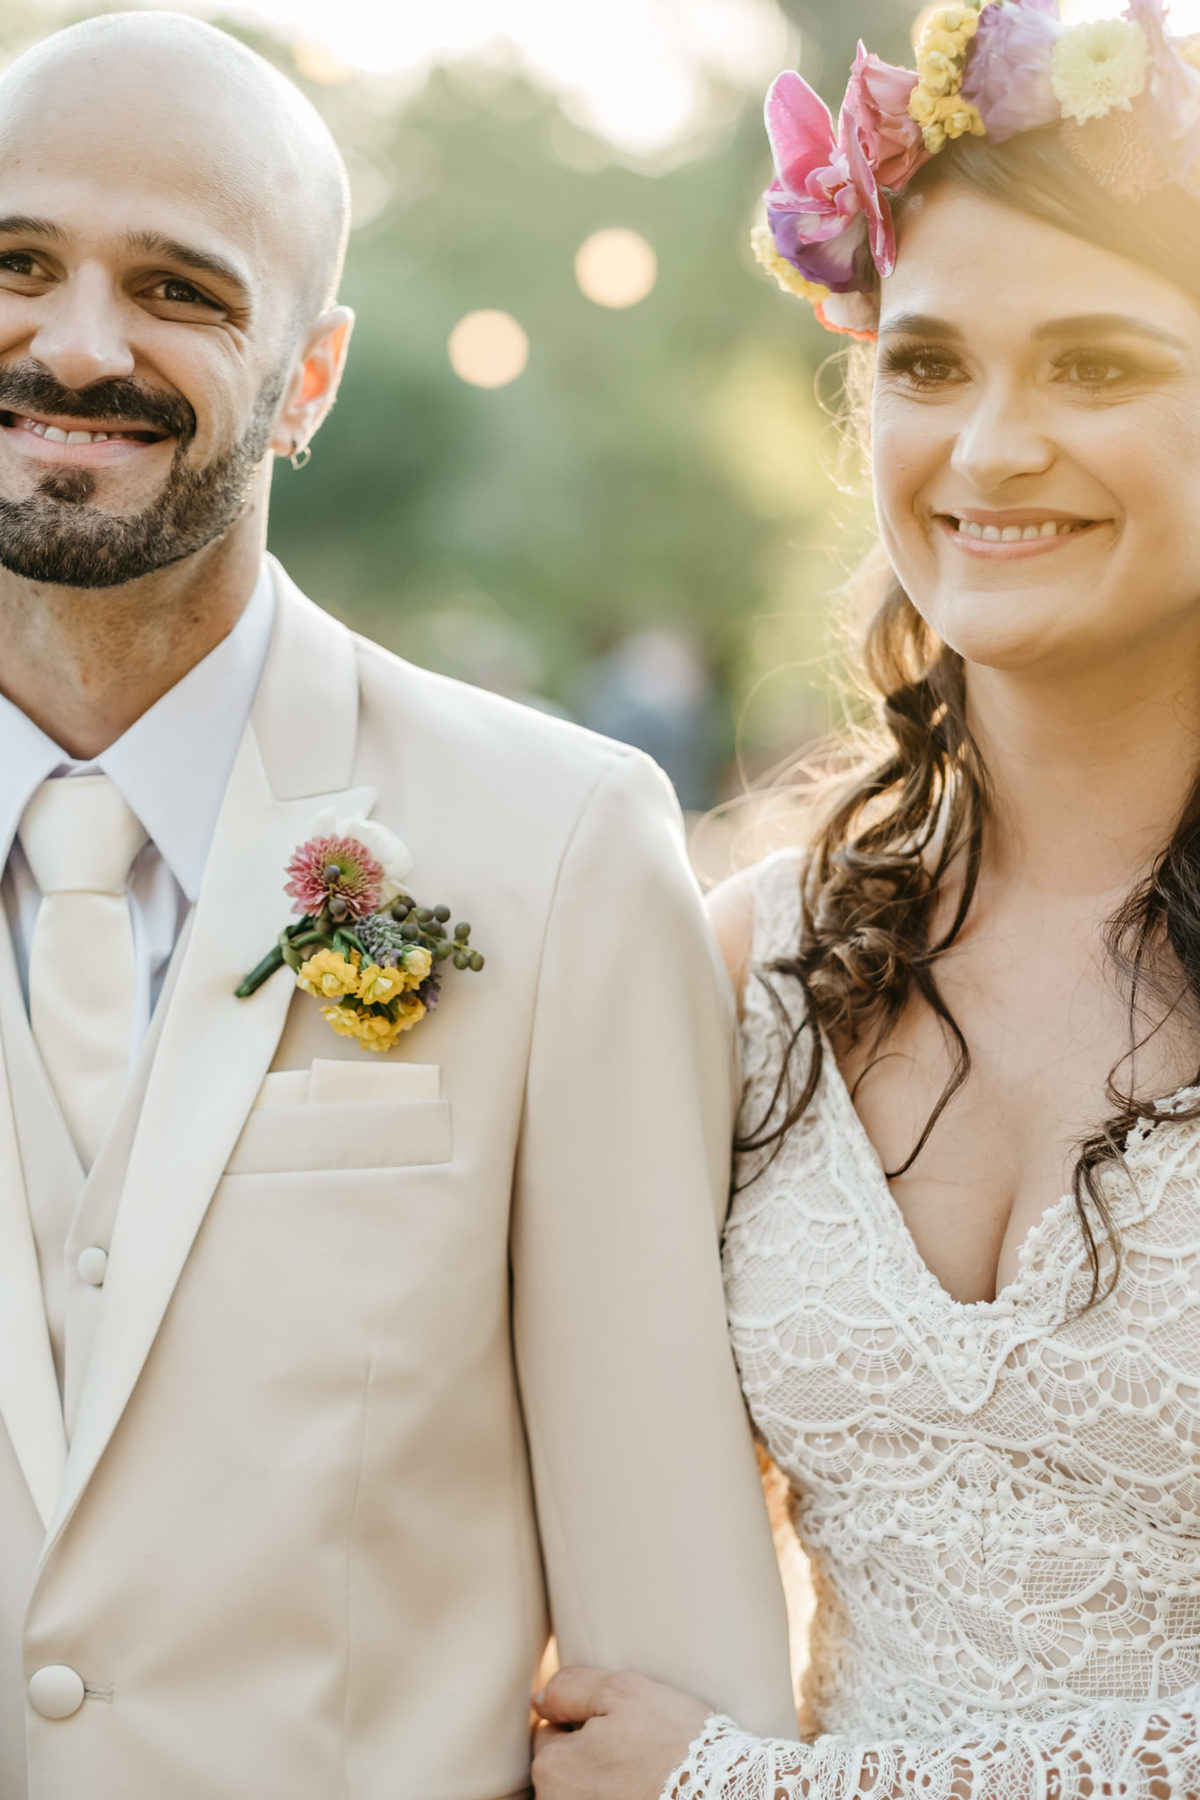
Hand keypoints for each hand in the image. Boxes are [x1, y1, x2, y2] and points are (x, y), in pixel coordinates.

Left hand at [532, 1666, 710, 1799]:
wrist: (725, 1795)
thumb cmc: (673, 1741)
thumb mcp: (623, 1691)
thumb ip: (569, 1688)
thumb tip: (538, 1701)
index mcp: (552, 1769)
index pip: (549, 1734)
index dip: (584, 1722)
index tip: (620, 1728)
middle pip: (562, 1771)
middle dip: (589, 1757)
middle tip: (636, 1753)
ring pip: (582, 1793)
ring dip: (603, 1784)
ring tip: (644, 1778)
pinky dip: (620, 1797)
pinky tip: (645, 1792)